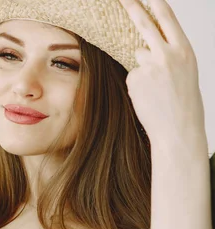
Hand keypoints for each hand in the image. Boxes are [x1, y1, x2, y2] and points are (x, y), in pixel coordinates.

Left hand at [118, 0, 205, 145]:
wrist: (178, 128)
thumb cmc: (182, 101)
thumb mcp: (184, 70)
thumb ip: (169, 54)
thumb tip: (143, 46)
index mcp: (184, 50)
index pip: (168, 20)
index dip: (156, 4)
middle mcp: (168, 54)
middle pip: (144, 25)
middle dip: (132, 7)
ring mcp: (150, 66)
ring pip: (137, 55)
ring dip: (143, 67)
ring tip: (156, 87)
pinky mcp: (135, 78)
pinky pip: (132, 75)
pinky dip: (137, 84)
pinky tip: (148, 96)